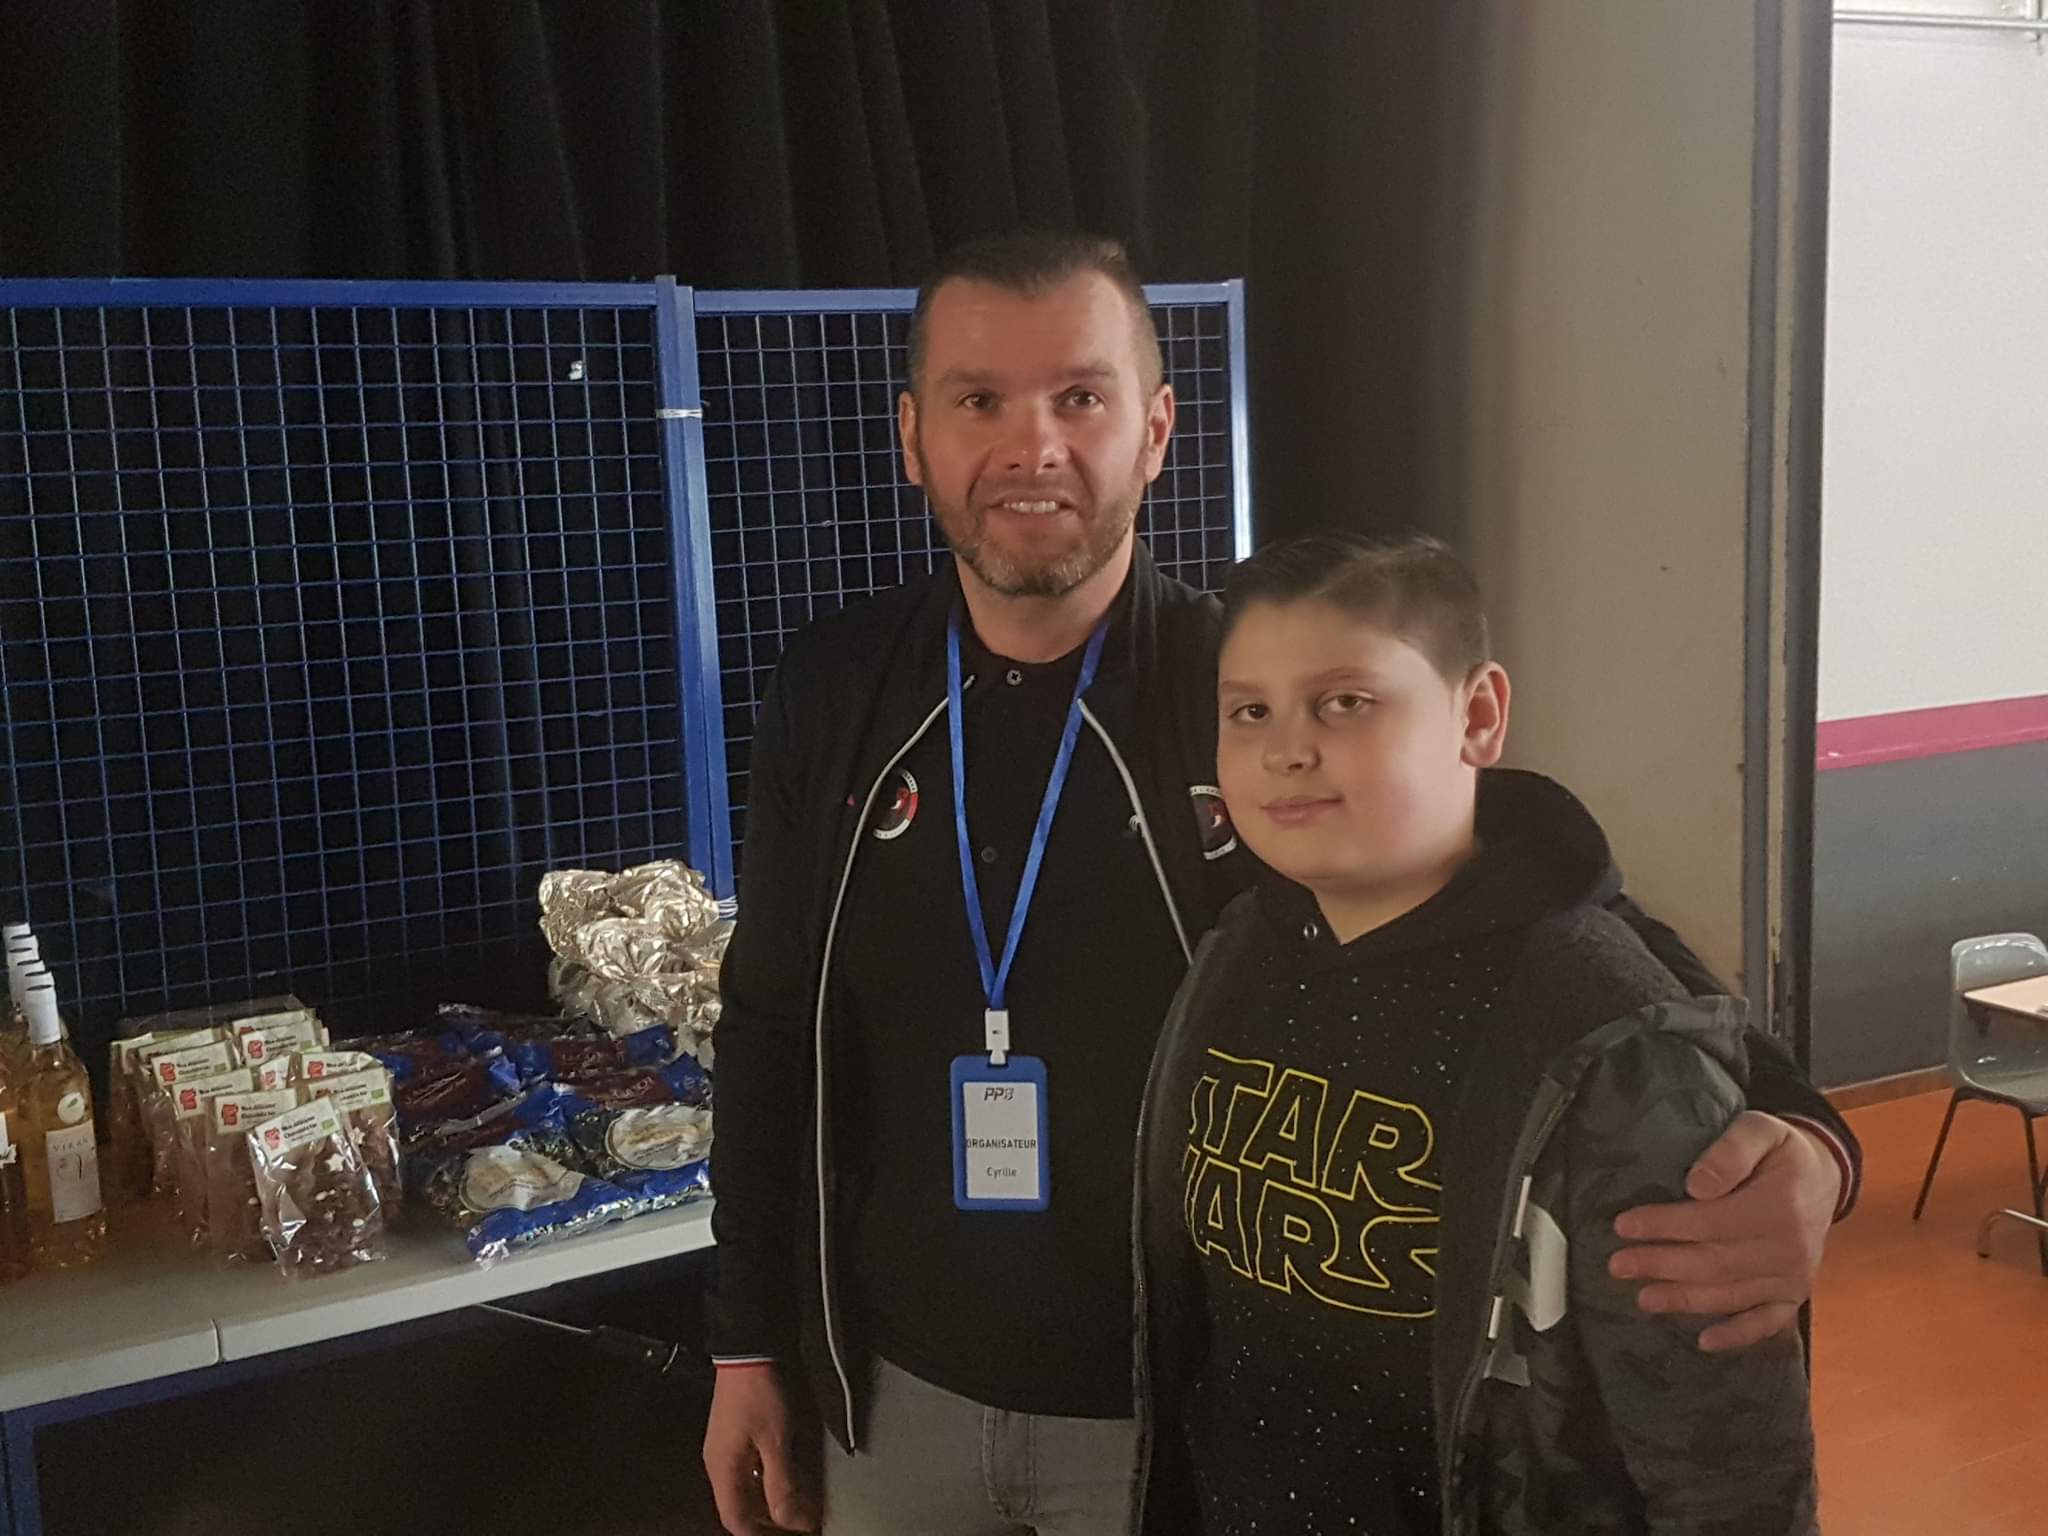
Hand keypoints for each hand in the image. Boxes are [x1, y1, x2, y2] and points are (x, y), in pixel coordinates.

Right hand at [704, 1365, 817, 1533]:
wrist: (749, 1350)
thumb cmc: (761, 1395)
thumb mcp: (776, 1441)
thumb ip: (781, 1484)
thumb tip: (791, 1522)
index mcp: (723, 1470)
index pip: (735, 1520)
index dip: (761, 1535)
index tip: (791, 1534)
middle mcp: (718, 1463)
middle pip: (739, 1506)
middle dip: (766, 1521)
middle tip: (796, 1523)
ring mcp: (724, 1447)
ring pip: (743, 1488)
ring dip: (767, 1500)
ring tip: (795, 1504)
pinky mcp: (734, 1433)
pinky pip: (747, 1469)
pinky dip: (765, 1480)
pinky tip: (784, 1477)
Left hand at [1608, 1111, 1840, 1352]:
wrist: (1824, 1177)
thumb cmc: (1781, 1152)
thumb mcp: (1760, 1130)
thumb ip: (1730, 1152)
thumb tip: (1697, 1186)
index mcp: (1779, 1206)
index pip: (1710, 1221)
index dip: (1664, 1225)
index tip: (1622, 1226)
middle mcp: (1789, 1248)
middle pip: (1715, 1262)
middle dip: (1662, 1265)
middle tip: (1618, 1265)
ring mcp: (1794, 1277)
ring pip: (1732, 1294)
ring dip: (1685, 1300)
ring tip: (1643, 1299)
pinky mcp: (1795, 1294)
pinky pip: (1767, 1322)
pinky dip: (1737, 1335)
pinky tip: (1704, 1342)